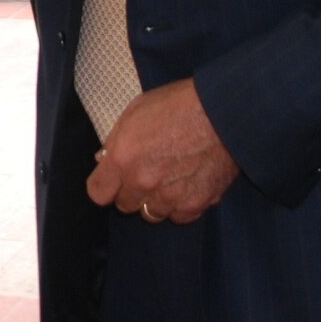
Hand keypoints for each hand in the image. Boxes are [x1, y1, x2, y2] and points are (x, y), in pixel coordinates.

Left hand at [86, 78, 239, 221]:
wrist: (223, 112)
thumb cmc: (179, 105)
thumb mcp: (136, 110)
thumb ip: (116, 139)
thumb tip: (105, 159)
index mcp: (123, 158)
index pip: (98, 193)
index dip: (104, 186)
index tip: (112, 180)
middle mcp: (144, 183)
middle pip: (125, 206)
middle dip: (131, 191)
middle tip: (146, 174)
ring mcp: (170, 196)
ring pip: (151, 214)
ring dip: (155, 201)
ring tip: (168, 180)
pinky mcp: (196, 203)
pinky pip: (179, 216)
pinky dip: (180, 206)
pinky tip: (186, 187)